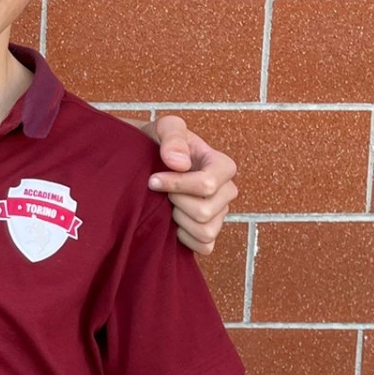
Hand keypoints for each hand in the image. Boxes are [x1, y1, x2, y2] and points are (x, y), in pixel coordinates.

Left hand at [145, 115, 239, 255]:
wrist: (147, 160)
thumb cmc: (160, 143)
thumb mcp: (164, 128)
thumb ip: (172, 136)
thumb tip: (179, 163)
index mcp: (222, 165)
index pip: (207, 185)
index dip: (177, 185)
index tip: (153, 180)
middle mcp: (226, 191)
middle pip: (205, 211)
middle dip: (176, 203)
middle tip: (162, 193)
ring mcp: (219, 214)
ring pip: (206, 231)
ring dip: (179, 220)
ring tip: (168, 206)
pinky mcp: (209, 232)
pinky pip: (205, 246)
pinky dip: (185, 238)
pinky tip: (171, 223)